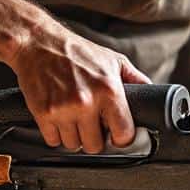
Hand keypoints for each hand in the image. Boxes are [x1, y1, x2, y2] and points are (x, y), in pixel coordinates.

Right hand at [8, 21, 150, 153]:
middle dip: (94, 137)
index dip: (120, 136)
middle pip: (96, 146)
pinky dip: (55, 133)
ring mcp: (63, 110)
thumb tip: (151, 94)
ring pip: (73, 145)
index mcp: (108, 90)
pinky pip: (53, 141)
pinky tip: (58, 117)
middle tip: (90, 123)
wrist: (38, 43)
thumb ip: (135, 79)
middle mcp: (87, 102)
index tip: (116, 133)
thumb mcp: (113, 60)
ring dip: (74, 135)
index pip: (123, 134)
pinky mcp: (43, 114)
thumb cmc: (76, 51)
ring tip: (73, 116)